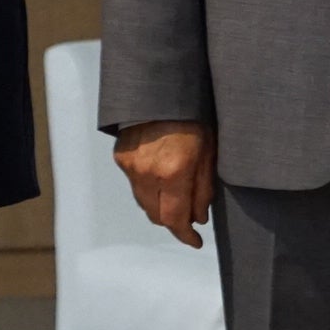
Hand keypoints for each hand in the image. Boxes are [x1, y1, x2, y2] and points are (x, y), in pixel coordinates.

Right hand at [115, 120, 215, 247]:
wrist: (160, 89)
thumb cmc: (191, 115)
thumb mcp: (208, 150)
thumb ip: (203, 188)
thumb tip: (198, 217)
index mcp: (174, 171)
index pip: (175, 219)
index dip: (185, 235)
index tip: (195, 241)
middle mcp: (148, 173)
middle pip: (156, 216)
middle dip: (173, 220)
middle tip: (188, 216)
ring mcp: (131, 166)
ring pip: (143, 202)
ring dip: (159, 204)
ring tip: (175, 193)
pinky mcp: (120, 158)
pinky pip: (135, 183)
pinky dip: (148, 186)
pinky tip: (160, 173)